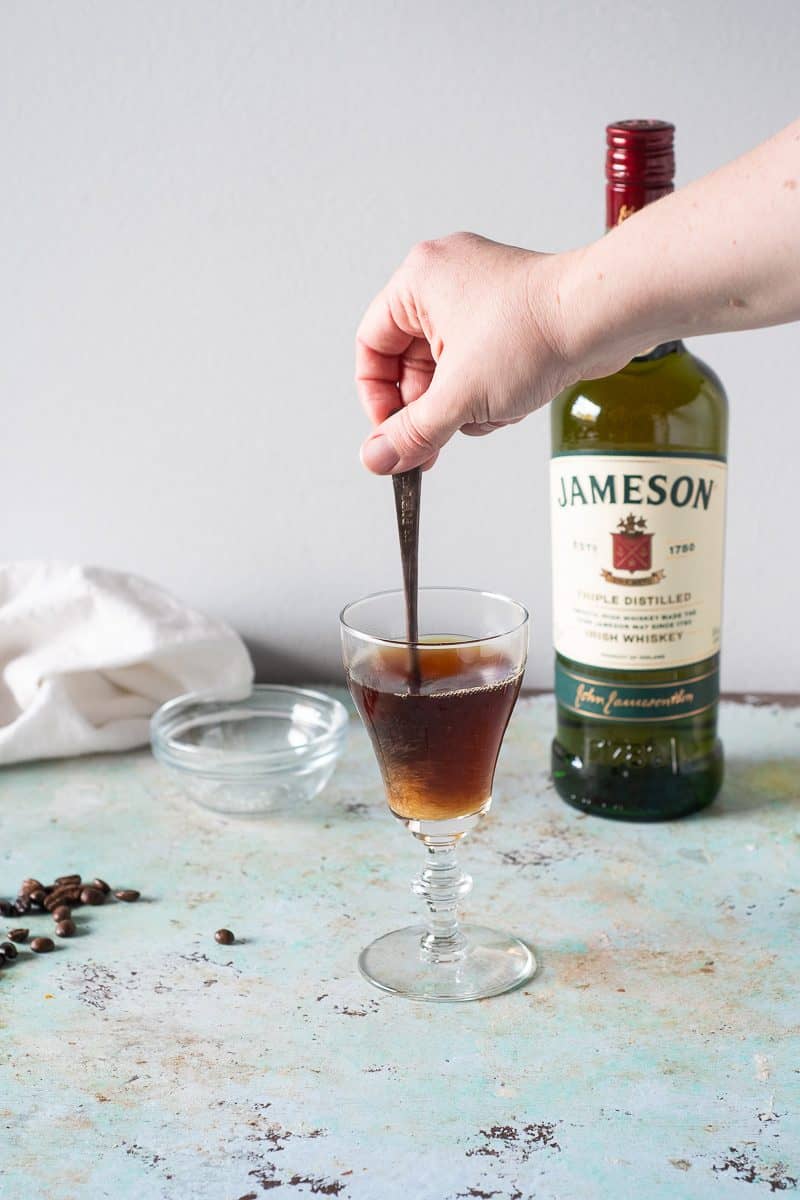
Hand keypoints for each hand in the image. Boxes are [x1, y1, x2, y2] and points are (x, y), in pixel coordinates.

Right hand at [355, 233, 583, 473]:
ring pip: (449, 372)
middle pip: (411, 364)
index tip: (391, 434)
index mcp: (419, 281)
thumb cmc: (534, 333)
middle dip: (431, 408)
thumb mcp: (459, 396)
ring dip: (467, 404)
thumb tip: (377, 458)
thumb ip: (413, 432)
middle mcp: (447, 281)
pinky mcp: (513, 318)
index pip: (372, 345)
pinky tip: (516, 399)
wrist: (604, 318)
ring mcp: (483, 298)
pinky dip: (493, 392)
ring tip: (495, 407)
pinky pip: (482, 366)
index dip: (377, 397)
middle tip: (436, 444)